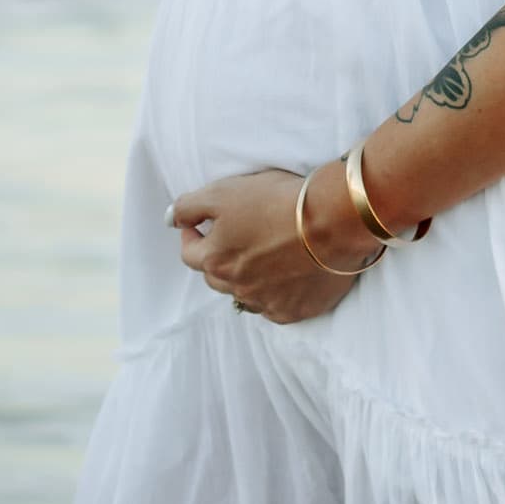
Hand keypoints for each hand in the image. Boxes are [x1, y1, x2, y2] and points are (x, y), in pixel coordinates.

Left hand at [168, 164, 382, 322]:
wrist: (333, 221)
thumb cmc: (277, 201)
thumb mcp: (224, 192)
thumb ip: (189, 206)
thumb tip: (170, 220)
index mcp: (216, 260)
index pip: (190, 254)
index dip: (192, 236)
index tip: (198, 226)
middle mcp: (237, 288)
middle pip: (216, 277)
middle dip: (218, 258)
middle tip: (233, 238)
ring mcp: (267, 303)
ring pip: (245, 294)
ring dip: (247, 277)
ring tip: (263, 255)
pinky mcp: (296, 311)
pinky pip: (275, 307)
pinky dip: (274, 293)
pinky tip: (286, 274)